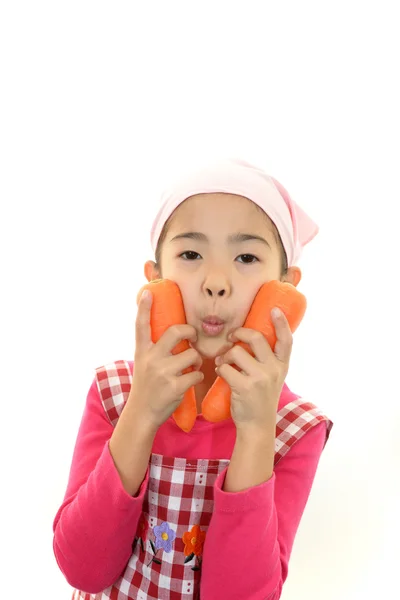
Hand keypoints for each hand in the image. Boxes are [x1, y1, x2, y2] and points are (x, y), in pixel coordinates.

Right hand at [129, 290, 203, 430]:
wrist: (142, 413)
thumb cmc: (147, 387)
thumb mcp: (143, 364)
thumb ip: (155, 349)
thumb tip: (175, 333)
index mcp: (142, 351)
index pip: (141, 325)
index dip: (144, 307)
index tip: (149, 293)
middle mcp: (151, 359)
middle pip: (176, 332)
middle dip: (191, 331)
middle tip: (194, 336)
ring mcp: (163, 372)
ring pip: (192, 354)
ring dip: (197, 360)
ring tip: (192, 367)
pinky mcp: (174, 386)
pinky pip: (197, 374)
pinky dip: (198, 376)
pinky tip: (191, 380)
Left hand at [214, 308, 292, 429]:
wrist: (257, 426)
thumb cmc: (260, 399)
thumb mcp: (272, 378)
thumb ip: (267, 360)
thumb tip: (248, 338)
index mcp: (282, 366)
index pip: (287, 340)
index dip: (281, 324)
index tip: (274, 310)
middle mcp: (274, 370)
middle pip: (256, 338)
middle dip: (239, 333)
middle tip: (231, 338)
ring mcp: (261, 378)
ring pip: (236, 351)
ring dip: (225, 355)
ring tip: (222, 363)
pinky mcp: (245, 386)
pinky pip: (225, 367)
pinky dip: (219, 369)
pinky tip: (221, 374)